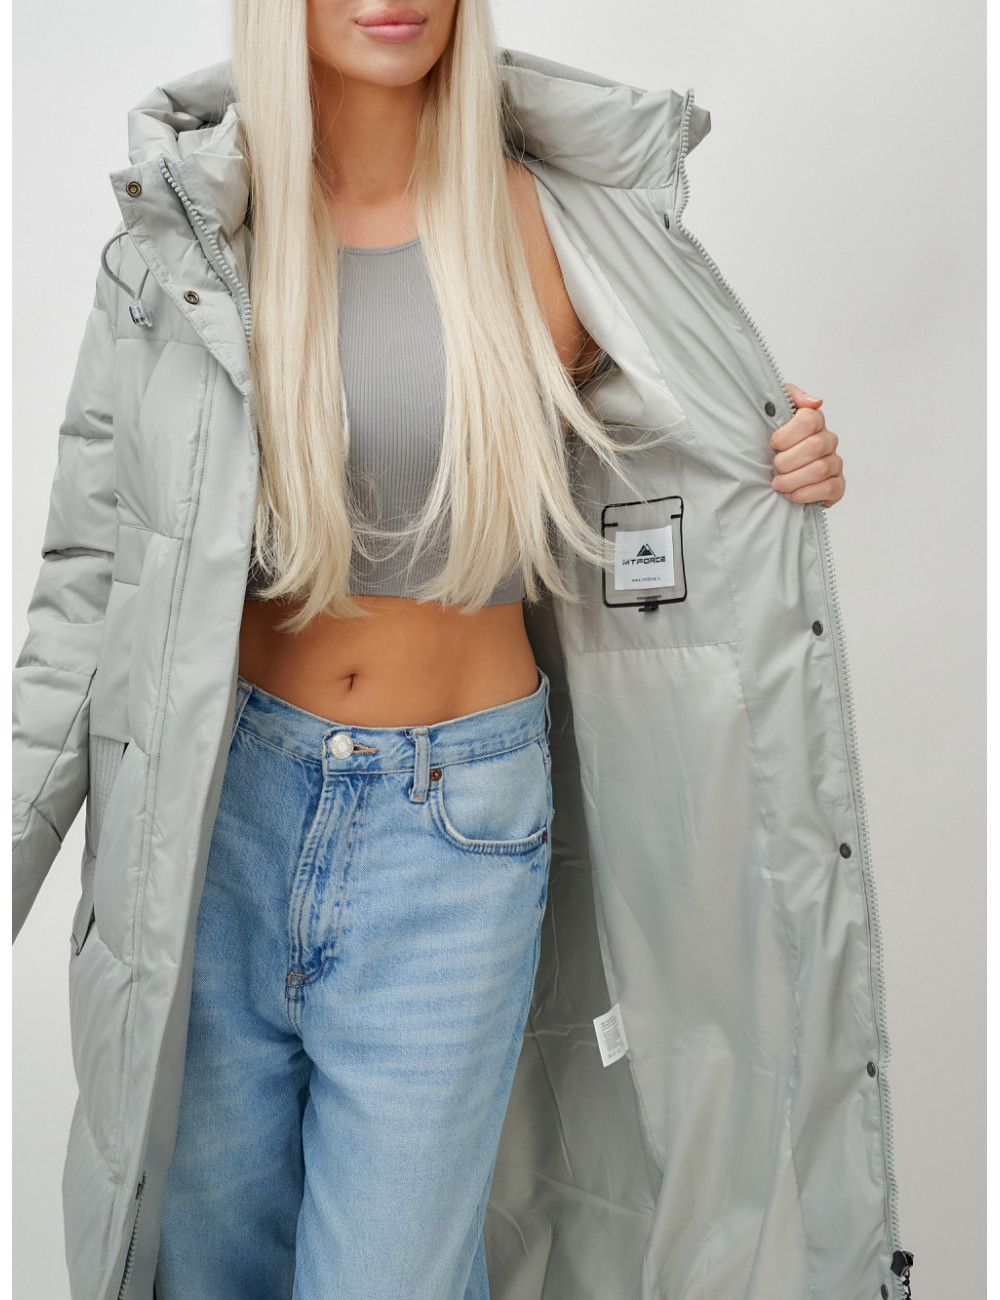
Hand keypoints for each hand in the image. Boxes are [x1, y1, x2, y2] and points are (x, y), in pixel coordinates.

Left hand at [769, 383, 844, 507]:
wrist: (767, 473)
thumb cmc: (771, 444)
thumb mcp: (771, 413)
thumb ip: (788, 396)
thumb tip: (814, 401)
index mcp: (814, 421)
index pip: (809, 420)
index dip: (786, 435)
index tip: (773, 444)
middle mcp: (828, 440)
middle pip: (815, 446)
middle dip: (787, 461)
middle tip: (775, 467)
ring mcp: (835, 463)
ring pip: (821, 469)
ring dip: (793, 480)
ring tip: (779, 484)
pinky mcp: (837, 486)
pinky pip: (829, 489)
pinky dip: (806, 494)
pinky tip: (792, 495)